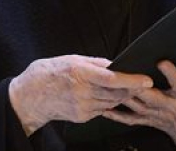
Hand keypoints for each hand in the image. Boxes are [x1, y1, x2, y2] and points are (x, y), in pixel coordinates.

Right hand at [8, 54, 152, 134]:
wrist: (29, 96)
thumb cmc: (50, 72)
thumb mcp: (72, 59)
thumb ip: (96, 63)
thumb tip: (115, 64)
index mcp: (80, 73)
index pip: (112, 79)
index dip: (132, 80)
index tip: (146, 80)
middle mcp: (82, 92)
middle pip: (116, 93)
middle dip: (132, 89)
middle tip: (143, 83)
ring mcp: (82, 107)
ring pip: (112, 102)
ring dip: (122, 96)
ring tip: (128, 87)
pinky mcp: (82, 117)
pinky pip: (103, 109)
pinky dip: (108, 102)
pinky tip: (106, 95)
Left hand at [103, 61, 175, 150]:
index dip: (172, 74)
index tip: (163, 61)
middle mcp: (170, 107)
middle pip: (151, 96)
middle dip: (137, 86)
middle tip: (124, 72)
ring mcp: (156, 115)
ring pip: (137, 105)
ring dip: (122, 96)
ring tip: (108, 84)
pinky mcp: (148, 120)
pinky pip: (129, 118)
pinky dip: (115, 113)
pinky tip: (101, 107)